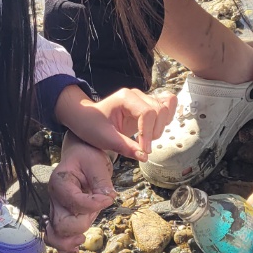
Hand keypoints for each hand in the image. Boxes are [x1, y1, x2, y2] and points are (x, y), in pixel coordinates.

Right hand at [45, 134, 115, 252]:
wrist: (79, 156)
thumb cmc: (87, 156)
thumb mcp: (97, 163)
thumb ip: (101, 181)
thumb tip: (108, 198)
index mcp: (60, 182)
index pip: (74, 201)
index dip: (94, 204)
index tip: (109, 197)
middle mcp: (55, 197)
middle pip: (61, 223)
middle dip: (81, 225)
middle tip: (94, 214)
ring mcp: (56, 208)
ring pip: (55, 233)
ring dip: (69, 240)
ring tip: (82, 240)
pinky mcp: (62, 215)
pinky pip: (57, 235)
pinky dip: (64, 245)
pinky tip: (76, 247)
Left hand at [54, 84, 176, 160]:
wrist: (85, 118)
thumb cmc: (91, 125)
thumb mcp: (105, 139)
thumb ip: (126, 147)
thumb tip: (145, 157)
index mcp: (125, 98)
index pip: (147, 113)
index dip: (148, 133)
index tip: (144, 150)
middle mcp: (137, 95)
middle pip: (160, 110)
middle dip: (155, 132)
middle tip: (143, 146)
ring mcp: (143, 99)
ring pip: (165, 108)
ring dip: (161, 127)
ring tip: (147, 138)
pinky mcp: (147, 106)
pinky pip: (167, 106)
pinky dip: (166, 118)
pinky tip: (155, 130)